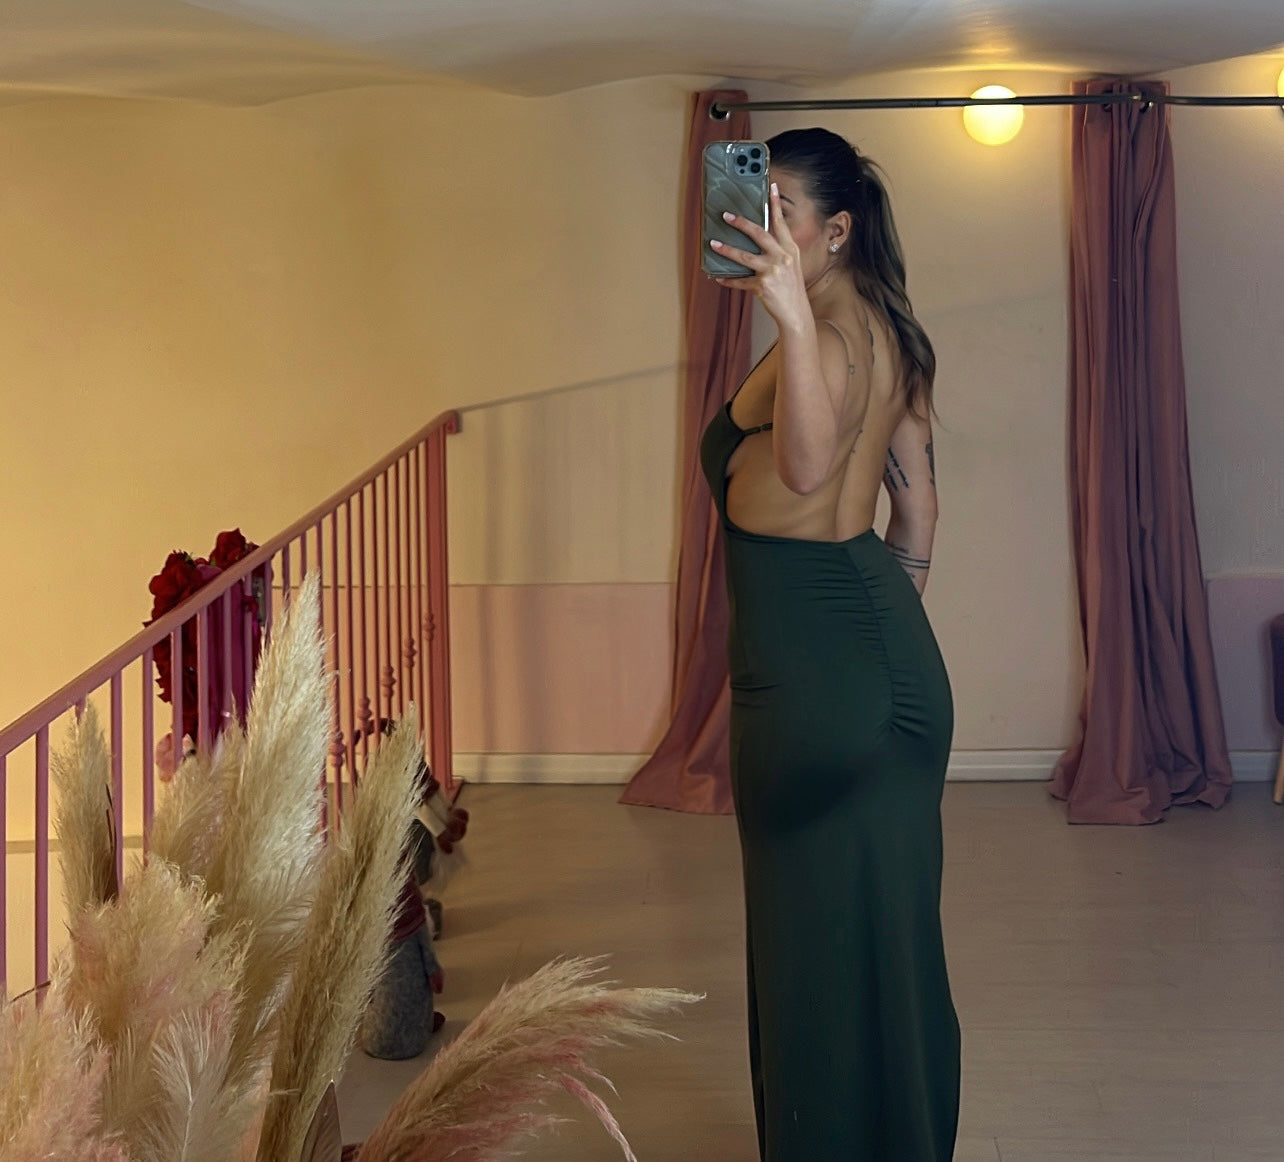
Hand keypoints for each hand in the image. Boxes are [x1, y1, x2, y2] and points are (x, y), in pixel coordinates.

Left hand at [710, 183, 809, 328]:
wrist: (796, 313)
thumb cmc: (791, 289)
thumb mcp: (791, 265)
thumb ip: (778, 251)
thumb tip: (757, 240)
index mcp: (790, 249)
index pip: (781, 223)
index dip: (775, 204)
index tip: (771, 187)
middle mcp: (782, 257)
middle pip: (759, 234)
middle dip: (741, 223)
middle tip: (727, 215)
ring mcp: (772, 271)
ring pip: (744, 256)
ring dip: (727, 249)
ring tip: (714, 244)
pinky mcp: (762, 286)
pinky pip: (740, 281)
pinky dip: (728, 280)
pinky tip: (718, 278)